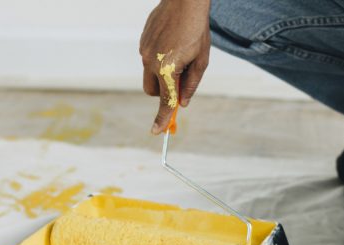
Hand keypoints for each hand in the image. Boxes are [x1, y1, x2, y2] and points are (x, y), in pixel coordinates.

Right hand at [139, 0, 210, 133]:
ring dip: (162, 74)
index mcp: (168, 69)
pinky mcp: (142, 42)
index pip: (165, 101)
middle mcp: (151, 62)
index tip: (157, 132)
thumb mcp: (201, 60)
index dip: (162, 119)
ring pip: (149, 74)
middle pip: (153, 91)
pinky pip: (148, 59)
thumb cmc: (196, 29)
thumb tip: (184, 102)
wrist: (184, 1)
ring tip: (179, 54)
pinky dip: (158, 59)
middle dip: (163, 93)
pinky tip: (172, 43)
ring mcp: (144, 51)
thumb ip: (191, 84)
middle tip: (179, 83)